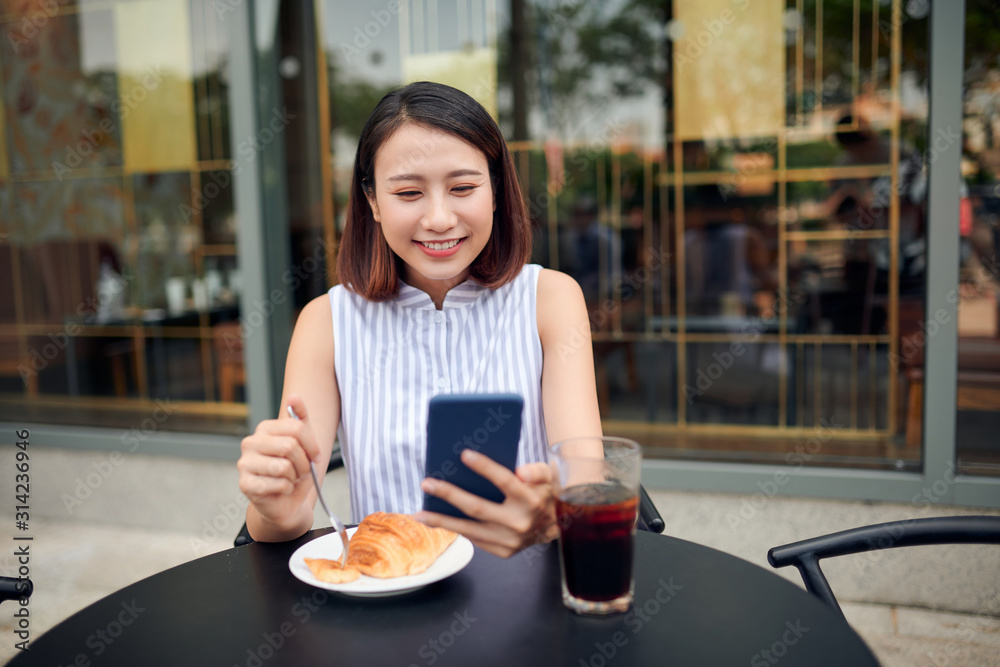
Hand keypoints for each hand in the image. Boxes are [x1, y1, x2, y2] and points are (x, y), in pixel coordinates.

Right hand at [237, 394, 320, 528]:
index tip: (315, 456)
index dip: (312, 444)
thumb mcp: (303, 443)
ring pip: (284, 466)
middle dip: (303, 463)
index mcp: (265, 428)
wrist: (285, 502)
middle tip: (301, 471)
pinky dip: (287, 489)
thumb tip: (294, 396)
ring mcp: (245, 463)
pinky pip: (278, 484)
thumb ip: (301, 419)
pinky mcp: (245, 484)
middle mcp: (250, 442)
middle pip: (290, 446)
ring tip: (290, 479)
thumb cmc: (294, 471)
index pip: (297, 427)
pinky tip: (280, 489)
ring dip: (295, 477)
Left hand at [415, 450, 558, 557]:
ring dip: (441, 521)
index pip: (504, 481)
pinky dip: (454, 530)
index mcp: (530, 500)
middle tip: (427, 483)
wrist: (556, 525)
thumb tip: (519, 471)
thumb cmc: (544, 493)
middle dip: (449, 495)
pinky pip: (473, 539)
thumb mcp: (548, 475)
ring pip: (469, 529)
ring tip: (418, 513)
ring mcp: (509, 541)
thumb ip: (536, 470)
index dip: (485, 467)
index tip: (464, 455)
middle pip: (477, 507)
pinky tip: (436, 521)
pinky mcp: (502, 552)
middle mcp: (519, 522)